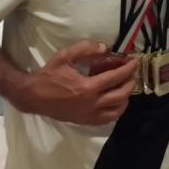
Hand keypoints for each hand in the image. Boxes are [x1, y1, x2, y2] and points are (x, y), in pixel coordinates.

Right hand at [12, 41, 137, 125]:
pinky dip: (116, 111)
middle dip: (131, 82)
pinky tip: (116, 101)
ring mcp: (89, 115)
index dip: (128, 68)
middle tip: (132, 73)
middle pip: (121, 95)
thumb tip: (105, 47)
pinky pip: (107, 120)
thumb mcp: (65, 56)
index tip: (134, 61)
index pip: (116, 77)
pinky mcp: (85, 121)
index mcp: (87, 87)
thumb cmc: (49, 75)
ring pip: (117, 110)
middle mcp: (91, 104)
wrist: (33, 97)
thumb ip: (86, 48)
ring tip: (126, 86)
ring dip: (126, 98)